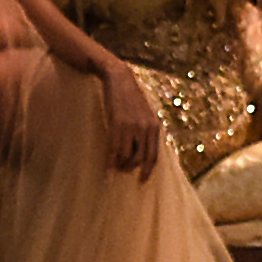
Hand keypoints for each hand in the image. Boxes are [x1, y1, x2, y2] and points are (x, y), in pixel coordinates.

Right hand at [100, 64, 165, 179]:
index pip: (153, 155)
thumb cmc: (131, 99)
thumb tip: (142, 150)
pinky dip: (110, 162)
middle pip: (140, 159)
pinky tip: (106, 169)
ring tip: (114, 166)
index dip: (147, 170)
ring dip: (119, 166)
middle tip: (122, 171)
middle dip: (130, 169)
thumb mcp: (144, 115)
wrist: (120, 80)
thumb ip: (145, 130)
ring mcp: (132, 127)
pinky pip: (114, 150)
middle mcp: (146, 128)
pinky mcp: (117, 125)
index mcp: (155, 126)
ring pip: (127, 157)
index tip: (142, 181)